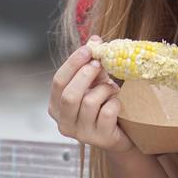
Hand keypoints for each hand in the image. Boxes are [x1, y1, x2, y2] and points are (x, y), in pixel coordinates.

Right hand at [48, 35, 133, 151]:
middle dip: (85, 75)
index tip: (87, 49)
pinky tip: (117, 103)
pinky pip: (107, 112)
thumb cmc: (102, 104)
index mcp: (56, 105)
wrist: (120, 132)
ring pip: (90, 102)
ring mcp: (81, 133)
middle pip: (69, 95)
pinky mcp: (99, 138)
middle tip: (98, 64)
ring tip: (112, 89)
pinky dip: (115, 102)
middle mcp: (64, 122)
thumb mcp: (94, 82)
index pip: (57, 82)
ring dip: (105, 89)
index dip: (72, 63)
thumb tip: (94, 39)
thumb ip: (91, 62)